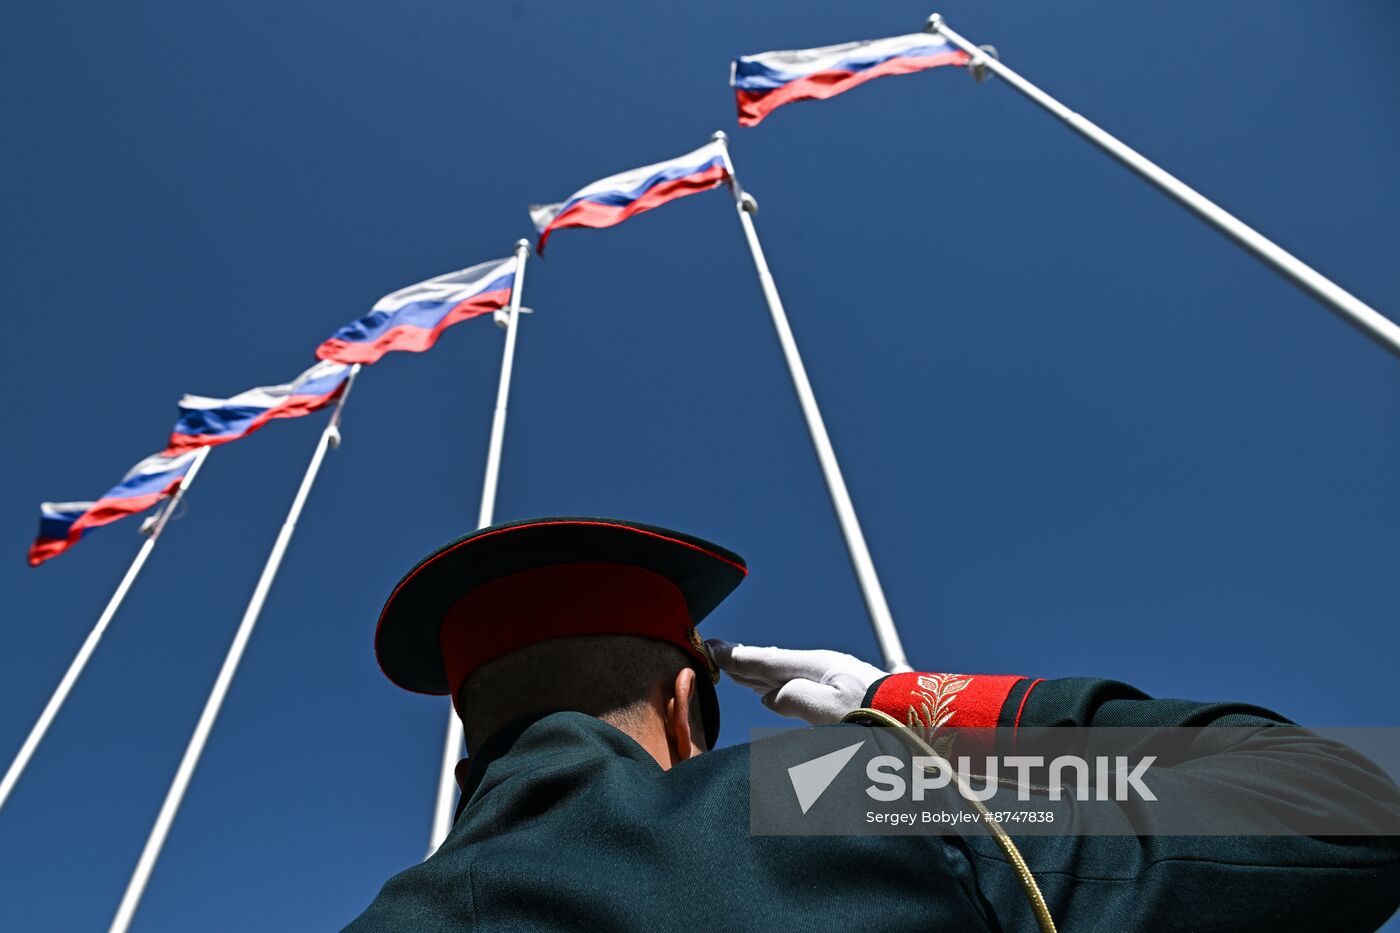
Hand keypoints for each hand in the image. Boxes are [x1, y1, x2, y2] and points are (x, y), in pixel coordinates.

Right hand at [705, 640, 888, 724]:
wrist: (920, 719)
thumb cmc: (878, 716)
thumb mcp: (831, 710)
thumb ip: (795, 700)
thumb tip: (770, 697)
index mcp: (814, 667)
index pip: (763, 661)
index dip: (734, 657)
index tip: (709, 647)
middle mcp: (819, 669)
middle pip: (769, 664)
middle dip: (741, 661)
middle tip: (714, 652)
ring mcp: (830, 680)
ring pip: (782, 674)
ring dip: (757, 672)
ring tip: (737, 670)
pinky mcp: (840, 695)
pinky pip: (794, 686)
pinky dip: (776, 685)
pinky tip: (772, 693)